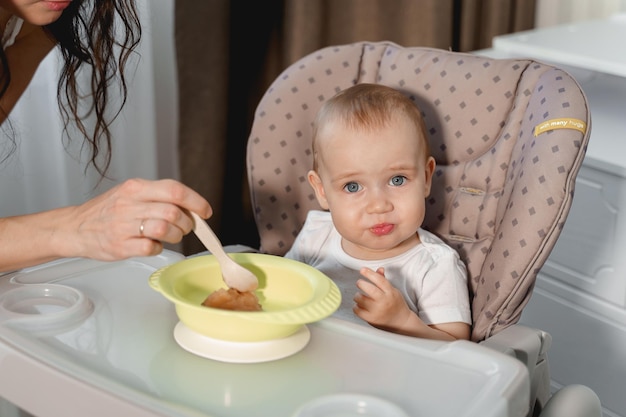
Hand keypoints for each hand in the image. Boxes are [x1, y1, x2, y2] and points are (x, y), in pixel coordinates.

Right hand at [61, 178, 211, 260]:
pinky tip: (153, 244)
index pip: (175, 190)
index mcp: (135, 188)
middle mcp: (130, 204)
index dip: (196, 201)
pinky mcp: (120, 246)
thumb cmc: (107, 211)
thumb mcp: (131, 193)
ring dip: (176, 235)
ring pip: (165, 229)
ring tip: (171, 236)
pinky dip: (158, 248)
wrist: (74, 228)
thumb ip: (158, 197)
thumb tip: (191, 207)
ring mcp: (124, 226)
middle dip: (187, 223)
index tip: (205, 211)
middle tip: (185, 227)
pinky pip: (151, 247)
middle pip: (174, 212)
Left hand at [353, 267, 412, 330]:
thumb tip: (379, 269)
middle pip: (370, 289)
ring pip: (361, 299)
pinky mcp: (371, 319)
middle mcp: (384, 301)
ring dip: (357, 296)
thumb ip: (384, 280)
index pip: (379, 280)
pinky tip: (359, 305)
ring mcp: (377, 311)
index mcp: (390, 292)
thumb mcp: (393, 291)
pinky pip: (358, 310)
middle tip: (359, 283)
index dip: (369, 273)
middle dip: (361, 283)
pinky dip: (356, 306)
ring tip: (359, 296)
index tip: (362, 270)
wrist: (400, 322)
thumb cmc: (395, 304)